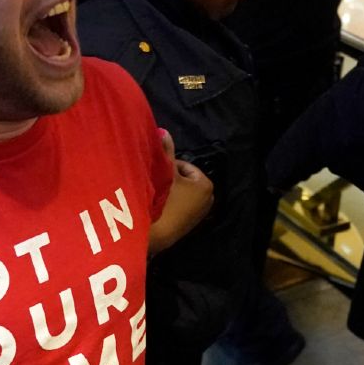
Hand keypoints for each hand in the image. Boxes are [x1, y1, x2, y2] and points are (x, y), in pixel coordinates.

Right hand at [148, 129, 213, 253]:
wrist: (156, 233)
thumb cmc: (165, 198)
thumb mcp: (165, 172)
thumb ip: (166, 151)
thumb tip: (163, 131)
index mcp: (206, 185)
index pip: (186, 166)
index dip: (170, 166)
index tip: (158, 170)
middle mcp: (208, 200)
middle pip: (185, 181)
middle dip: (172, 179)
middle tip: (156, 182)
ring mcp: (199, 215)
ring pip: (182, 194)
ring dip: (170, 191)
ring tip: (155, 193)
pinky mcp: (189, 226)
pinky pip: (180, 207)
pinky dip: (171, 204)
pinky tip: (158, 206)